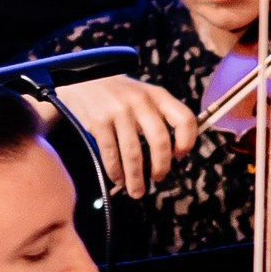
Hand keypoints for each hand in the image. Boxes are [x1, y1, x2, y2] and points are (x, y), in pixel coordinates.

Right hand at [45, 76, 196, 199]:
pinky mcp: (99, 121)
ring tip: (137, 191)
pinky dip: (115, 172)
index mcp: (158, 96)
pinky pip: (111, 154)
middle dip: (161, 166)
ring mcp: (119, 111)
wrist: (83, 79)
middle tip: (158, 178)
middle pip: (160, 141)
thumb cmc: (119, 94)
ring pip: (133, 153)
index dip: (187, 142)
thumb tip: (171, 156)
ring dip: (136, 178)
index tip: (180, 156)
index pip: (185, 119)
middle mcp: (141, 102)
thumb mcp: (145, 95)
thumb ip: (160, 117)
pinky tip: (118, 179)